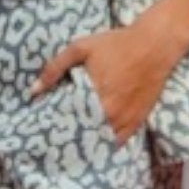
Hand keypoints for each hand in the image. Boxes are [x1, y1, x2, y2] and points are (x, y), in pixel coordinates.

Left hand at [28, 20, 177, 144]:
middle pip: (81, 134)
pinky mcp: (136, 123)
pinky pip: (118, 142)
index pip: (65, 121)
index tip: (42, 129)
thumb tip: (33, 91)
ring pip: (99, 141)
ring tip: (71, 143)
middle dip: (68, 136)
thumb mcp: (80, 48)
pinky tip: (94, 143)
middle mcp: (109, 113)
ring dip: (86, 142)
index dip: (53, 126)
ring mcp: (124, 121)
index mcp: (92, 96)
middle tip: (54, 138)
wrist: (154, 46)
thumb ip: (55, 68)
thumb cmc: (116, 44)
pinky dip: (105, 144)